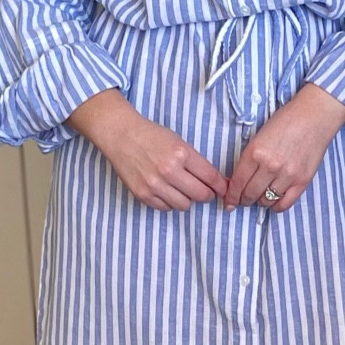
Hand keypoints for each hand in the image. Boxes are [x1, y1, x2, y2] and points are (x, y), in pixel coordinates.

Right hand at [68, 90, 227, 210]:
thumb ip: (196, 162)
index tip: (223, 189)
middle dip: (207, 194)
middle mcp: (169, 171)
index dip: (220, 186)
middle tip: (205, 191)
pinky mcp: (143, 194)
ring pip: (184, 205)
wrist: (121, 136)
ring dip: (187, 199)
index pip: (211, 178)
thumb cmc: (152, 136)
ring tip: (182, 189)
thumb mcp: (179, 142)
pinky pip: (166, 208)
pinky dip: (170, 202)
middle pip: (201, 195)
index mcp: (181, 154)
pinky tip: (167, 190)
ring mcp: (154, 185)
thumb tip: (216, 182)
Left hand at [223, 84, 344, 213]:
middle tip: (243, 200)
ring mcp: (287, 175)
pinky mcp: (302, 181)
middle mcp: (270, 165)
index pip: (238, 182)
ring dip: (260, 201)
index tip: (230, 202)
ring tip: (260, 196)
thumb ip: (249, 158)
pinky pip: (284, 204)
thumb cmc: (286, 122)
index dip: (231, 196)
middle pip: (250, 194)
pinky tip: (273, 200)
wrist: (314, 116)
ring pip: (266, 201)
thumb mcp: (259, 136)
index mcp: (255, 152)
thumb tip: (238, 181)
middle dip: (243, 200)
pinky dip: (276, 206)